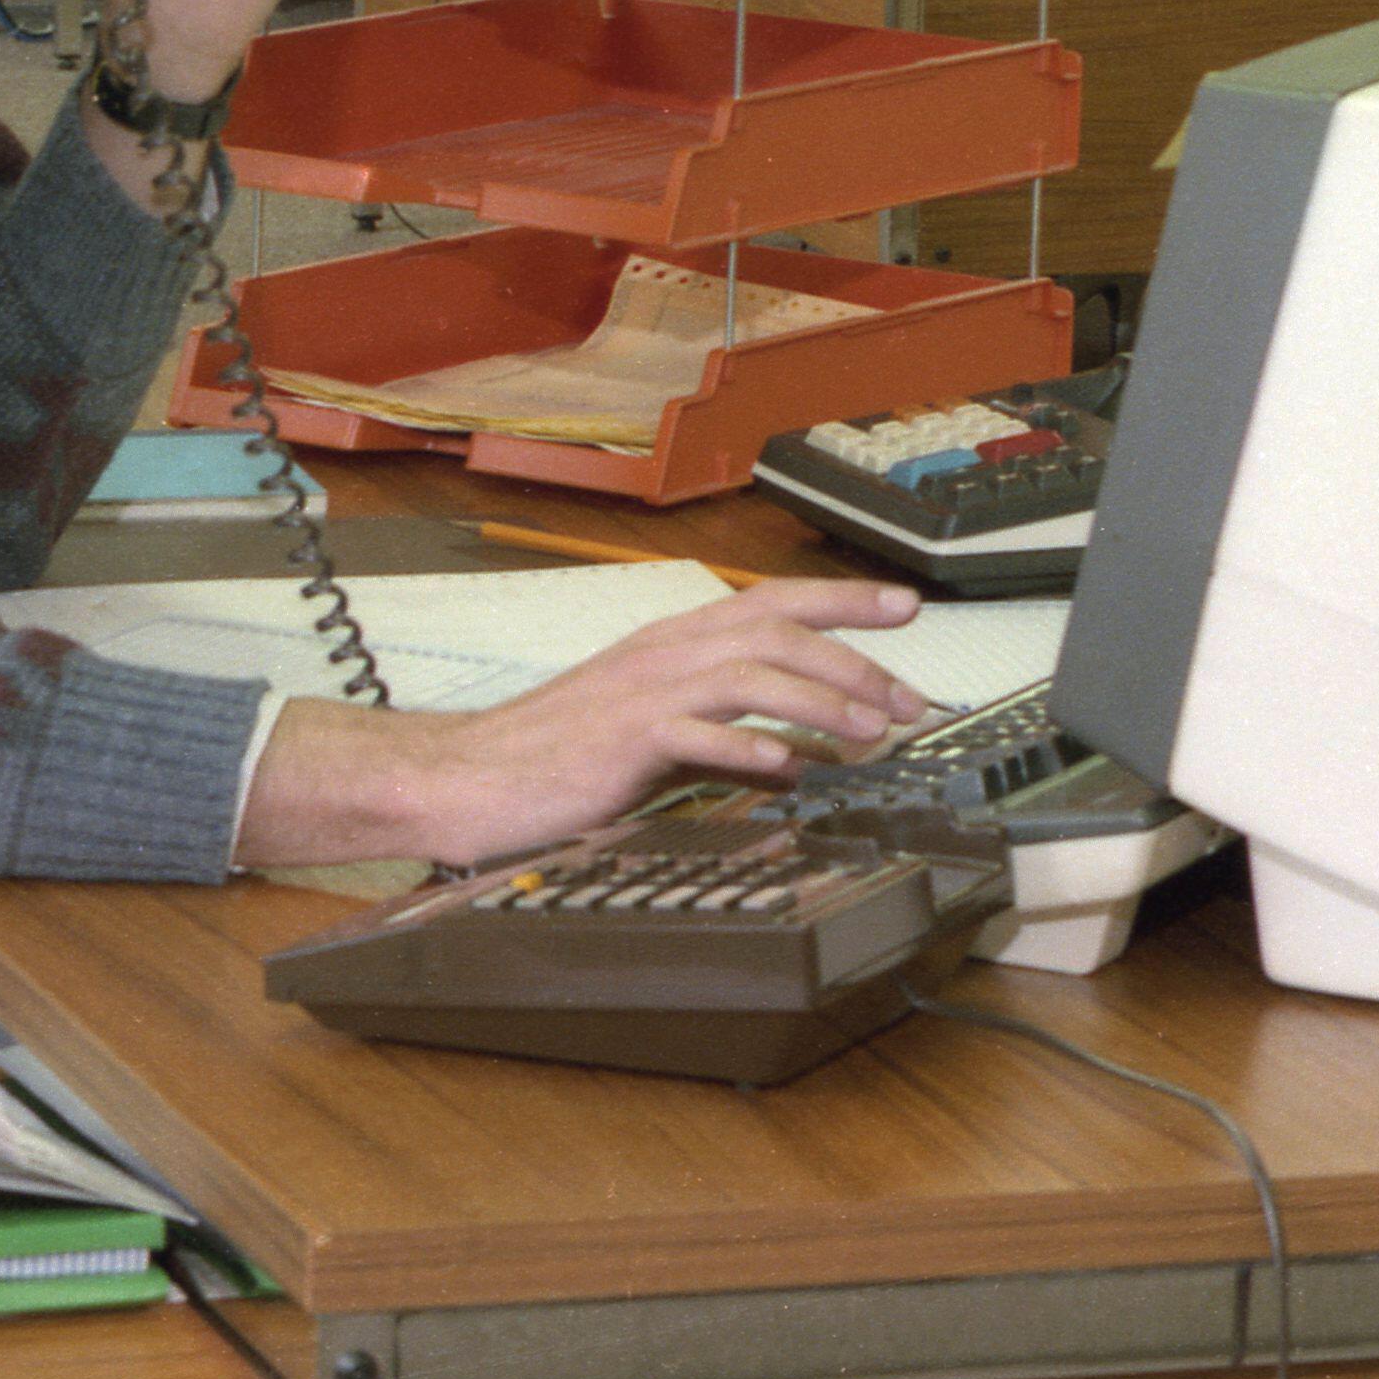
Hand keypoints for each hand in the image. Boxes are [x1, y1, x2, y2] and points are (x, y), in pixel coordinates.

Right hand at [236, 581, 931, 869]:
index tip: (906, 607)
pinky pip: (699, 732)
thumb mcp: (647, 724)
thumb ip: (713, 721)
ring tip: (870, 732)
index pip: (773, 600)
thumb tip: (791, 744)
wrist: (468, 779)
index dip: (844, 599)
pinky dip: (750, 746)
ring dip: (822, 699)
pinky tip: (787, 768)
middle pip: (778, 628)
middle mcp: (664, 651)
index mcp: (671, 641)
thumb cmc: (553, 756)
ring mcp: (644, 692)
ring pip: (754, 671)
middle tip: (910, 696)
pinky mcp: (624, 738)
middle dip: (856, 656)